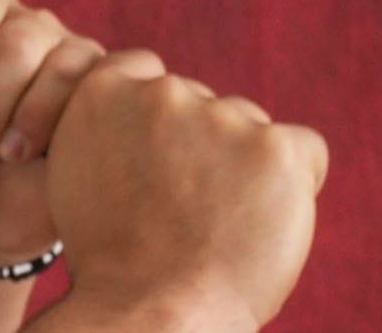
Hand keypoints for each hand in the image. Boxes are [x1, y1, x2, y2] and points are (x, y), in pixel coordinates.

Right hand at [46, 51, 327, 330]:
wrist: (154, 309)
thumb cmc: (113, 257)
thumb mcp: (77, 171)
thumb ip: (108, 127)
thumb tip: (141, 105)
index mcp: (104, 93)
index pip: (144, 73)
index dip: (155, 120)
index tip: (155, 165)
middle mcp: (162, 93)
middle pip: (203, 106)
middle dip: (203, 148)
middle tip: (187, 212)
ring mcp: (222, 118)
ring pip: (250, 129)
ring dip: (244, 168)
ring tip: (220, 227)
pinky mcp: (277, 149)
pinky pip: (305, 151)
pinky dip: (295, 183)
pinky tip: (264, 221)